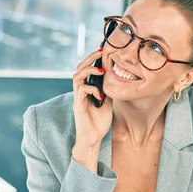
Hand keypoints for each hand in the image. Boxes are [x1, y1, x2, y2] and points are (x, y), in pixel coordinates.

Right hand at [72, 50, 113, 167]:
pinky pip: (81, 91)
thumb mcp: (107, 103)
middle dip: (90, 59)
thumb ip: (108, 91)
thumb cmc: (99, 123)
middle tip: (101, 52)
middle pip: (79, 68)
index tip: (104, 51)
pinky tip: (101, 96)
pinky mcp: (78, 106)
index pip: (86, 69)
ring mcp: (78, 98)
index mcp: (86, 90)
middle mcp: (80, 92)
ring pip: (77, 77)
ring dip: (89, 71)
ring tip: (101, 71)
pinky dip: (92, 89)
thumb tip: (115, 79)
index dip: (93, 60)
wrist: (92, 140)